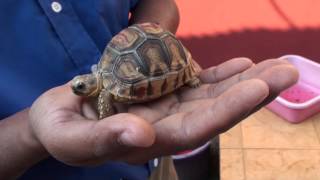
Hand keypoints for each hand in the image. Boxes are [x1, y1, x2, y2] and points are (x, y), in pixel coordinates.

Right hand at [29, 58, 297, 165]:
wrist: (60, 117)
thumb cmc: (60, 130)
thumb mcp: (71, 137)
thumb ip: (103, 139)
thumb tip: (140, 135)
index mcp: (147, 142)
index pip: (195, 129)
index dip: (226, 110)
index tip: (258, 88)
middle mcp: (166, 126)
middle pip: (215, 111)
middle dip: (251, 92)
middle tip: (287, 71)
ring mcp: (168, 108)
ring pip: (213, 95)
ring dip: (245, 80)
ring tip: (278, 65)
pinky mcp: (164, 93)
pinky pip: (198, 83)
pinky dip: (222, 74)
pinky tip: (244, 63)